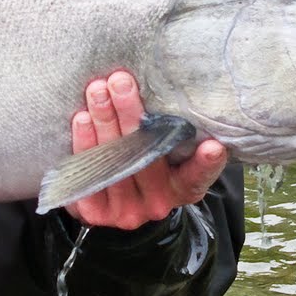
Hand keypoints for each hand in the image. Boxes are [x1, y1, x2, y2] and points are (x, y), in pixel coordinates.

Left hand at [67, 69, 227, 231]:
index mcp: (183, 188)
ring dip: (104, 121)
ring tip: (97, 90)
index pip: (196, 176)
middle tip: (121, 82)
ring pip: (114, 162)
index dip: (205, 164)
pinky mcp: (97, 213)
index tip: (213, 146)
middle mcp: (158, 202)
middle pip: (145, 157)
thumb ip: (174, 134)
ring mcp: (127, 211)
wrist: (113, 202)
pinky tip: (82, 119)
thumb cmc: (146, 163)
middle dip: (131, 114)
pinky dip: (84, 144)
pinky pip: (89, 175)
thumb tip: (176, 93)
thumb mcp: (170, 155)